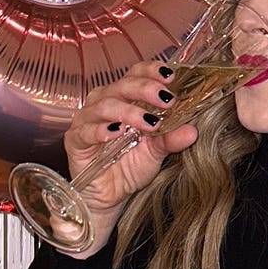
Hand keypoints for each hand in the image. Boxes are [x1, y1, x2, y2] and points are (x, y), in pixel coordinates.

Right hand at [60, 61, 198, 246]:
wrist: (110, 197)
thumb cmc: (130, 166)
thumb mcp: (156, 152)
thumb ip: (171, 139)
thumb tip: (192, 131)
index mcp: (124, 97)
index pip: (136, 73)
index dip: (151, 71)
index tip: (170, 77)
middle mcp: (104, 102)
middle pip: (122, 85)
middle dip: (146, 89)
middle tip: (166, 100)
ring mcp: (87, 120)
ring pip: (104, 105)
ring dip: (128, 111)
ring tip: (148, 123)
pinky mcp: (75, 140)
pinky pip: (85, 130)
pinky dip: (101, 130)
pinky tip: (116, 132)